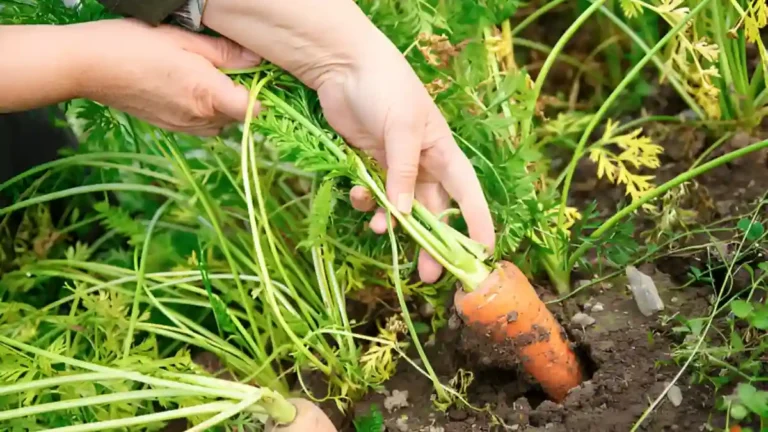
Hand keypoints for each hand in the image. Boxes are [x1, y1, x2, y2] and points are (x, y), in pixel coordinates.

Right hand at [73, 19, 260, 135]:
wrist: (88, 67)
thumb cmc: (133, 45)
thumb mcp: (183, 40)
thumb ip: (223, 53)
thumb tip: (255, 60)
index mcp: (207, 95)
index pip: (253, 111)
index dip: (261, 98)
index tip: (258, 81)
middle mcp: (199, 118)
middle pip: (239, 118)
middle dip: (241, 99)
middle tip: (230, 73)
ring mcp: (183, 127)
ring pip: (220, 125)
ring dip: (222, 108)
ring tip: (206, 81)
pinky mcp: (169, 129)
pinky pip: (200, 127)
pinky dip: (203, 113)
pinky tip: (187, 90)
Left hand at [318, 47, 494, 282]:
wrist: (343, 66)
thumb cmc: (385, 88)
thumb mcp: (402, 129)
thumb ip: (403, 172)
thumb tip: (406, 215)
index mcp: (443, 152)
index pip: (468, 194)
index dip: (477, 224)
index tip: (484, 255)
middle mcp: (424, 163)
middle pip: (434, 212)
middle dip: (431, 242)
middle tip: (427, 274)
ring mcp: (396, 165)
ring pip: (402, 208)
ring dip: (393, 223)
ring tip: (378, 231)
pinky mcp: (370, 164)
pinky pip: (374, 194)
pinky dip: (367, 201)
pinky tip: (357, 196)